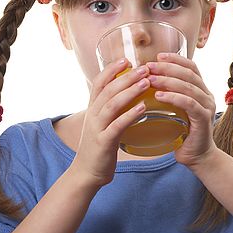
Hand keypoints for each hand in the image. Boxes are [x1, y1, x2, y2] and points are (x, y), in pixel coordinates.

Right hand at [70, 59, 150, 186]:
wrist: (86, 173)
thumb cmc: (100, 148)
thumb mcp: (103, 124)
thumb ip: (112, 110)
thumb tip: (129, 96)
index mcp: (93, 109)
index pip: (99, 82)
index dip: (112, 69)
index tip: (127, 59)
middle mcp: (93, 115)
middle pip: (108, 89)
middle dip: (126, 76)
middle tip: (144, 67)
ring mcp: (97, 128)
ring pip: (112, 104)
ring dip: (129, 91)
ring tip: (146, 82)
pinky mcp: (103, 142)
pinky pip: (117, 126)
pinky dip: (130, 115)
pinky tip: (143, 108)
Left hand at [146, 53, 217, 167]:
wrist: (197, 157)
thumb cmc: (182, 134)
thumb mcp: (175, 111)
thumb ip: (168, 96)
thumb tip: (145, 82)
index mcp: (201, 90)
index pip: (191, 67)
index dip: (175, 59)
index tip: (157, 56)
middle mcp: (207, 95)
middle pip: (189, 73)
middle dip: (167, 67)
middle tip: (148, 66)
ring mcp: (207, 106)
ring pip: (188, 86)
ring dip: (167, 80)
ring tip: (149, 79)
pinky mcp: (204, 119)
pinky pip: (189, 103)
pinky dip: (174, 97)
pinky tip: (159, 95)